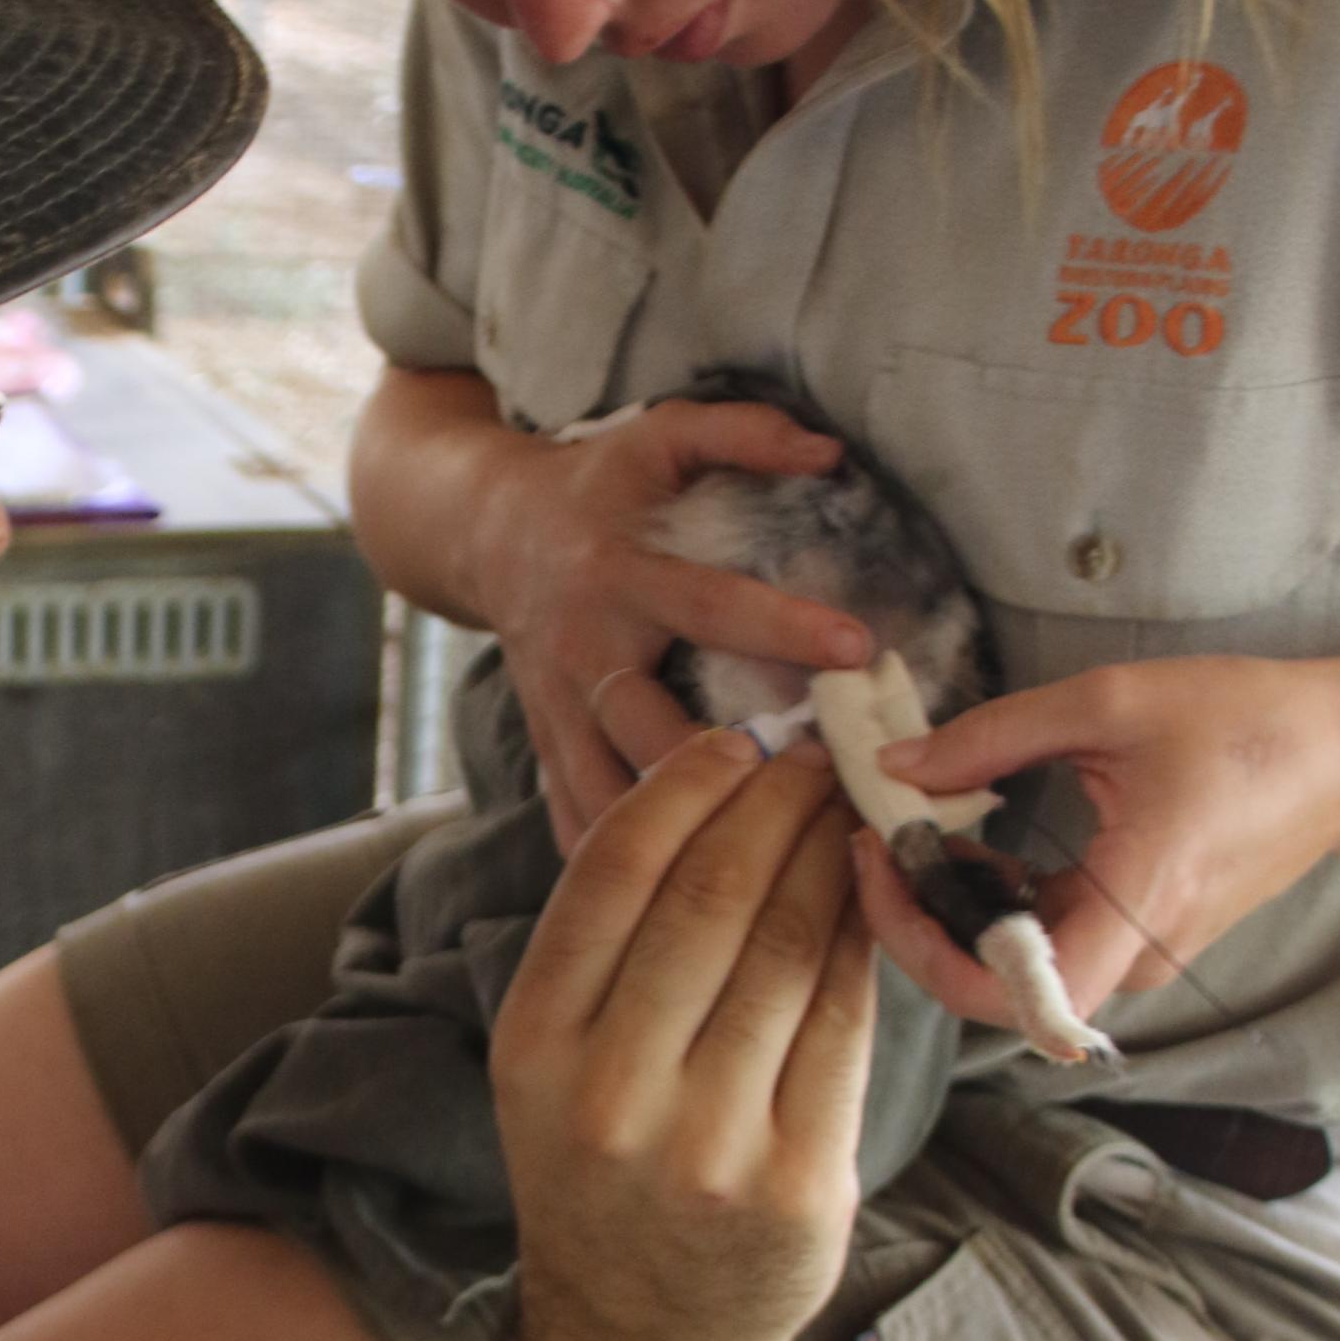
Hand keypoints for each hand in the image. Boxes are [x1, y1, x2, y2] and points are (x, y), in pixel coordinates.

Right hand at [478, 396, 873, 847]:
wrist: (485, 535)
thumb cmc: (595, 487)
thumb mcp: (659, 437)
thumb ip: (742, 432)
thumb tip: (830, 451)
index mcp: (617, 576)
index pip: (706, 605)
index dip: (780, 627)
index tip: (854, 649)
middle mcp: (583, 656)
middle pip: (650, 734)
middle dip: (730, 775)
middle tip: (819, 799)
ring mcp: (559, 717)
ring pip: (612, 802)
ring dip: (683, 841)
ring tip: (771, 870)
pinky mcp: (549, 756)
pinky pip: (580, 829)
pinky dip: (628, 874)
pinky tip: (687, 908)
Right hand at [492, 735, 874, 1340]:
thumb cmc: (600, 1178)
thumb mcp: (554, 1068)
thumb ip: (610, 952)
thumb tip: (715, 800)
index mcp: (536, 1044)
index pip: (615, 872)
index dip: (688, 785)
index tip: (738, 740)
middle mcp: (613, 1092)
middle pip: (714, 896)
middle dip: (778, 803)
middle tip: (818, 759)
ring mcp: (710, 1143)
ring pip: (792, 949)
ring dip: (834, 858)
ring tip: (853, 813)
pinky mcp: (798, 1183)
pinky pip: (845, 1025)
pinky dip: (866, 945)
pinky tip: (873, 901)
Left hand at [858, 656, 1339, 1032]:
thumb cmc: (1252, 724)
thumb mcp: (1112, 703)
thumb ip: (994, 736)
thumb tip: (897, 766)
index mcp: (1135, 906)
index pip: (1003, 994)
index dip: (921, 947)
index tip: (885, 866)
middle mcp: (1134, 954)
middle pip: (991, 983)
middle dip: (919, 920)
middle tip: (881, 837)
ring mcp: (1136, 953)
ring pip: (1012, 968)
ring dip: (952, 910)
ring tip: (916, 829)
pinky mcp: (1135, 938)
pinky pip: (1044, 944)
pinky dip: (993, 903)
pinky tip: (970, 841)